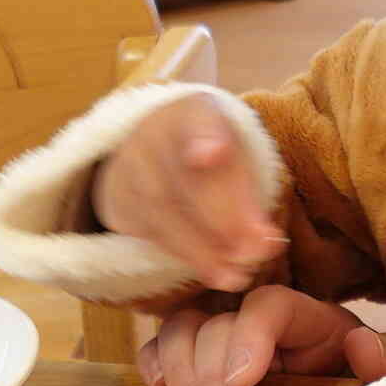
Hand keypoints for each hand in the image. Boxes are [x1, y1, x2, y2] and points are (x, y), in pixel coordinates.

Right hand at [89, 94, 283, 292]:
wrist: (154, 153)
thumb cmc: (212, 156)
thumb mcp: (236, 153)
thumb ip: (249, 190)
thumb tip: (267, 242)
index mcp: (194, 111)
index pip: (197, 118)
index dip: (204, 137)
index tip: (214, 155)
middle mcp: (154, 133)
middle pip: (182, 176)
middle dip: (223, 217)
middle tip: (256, 250)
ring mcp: (129, 166)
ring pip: (161, 208)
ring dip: (203, 247)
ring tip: (238, 274)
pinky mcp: (118, 201)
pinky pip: (149, 230)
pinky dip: (185, 255)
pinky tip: (214, 272)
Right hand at [138, 283, 385, 385]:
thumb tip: (362, 344)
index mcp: (312, 318)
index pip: (270, 304)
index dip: (249, 335)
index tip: (244, 380)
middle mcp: (261, 320)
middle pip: (217, 321)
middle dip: (212, 375)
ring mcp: (224, 337)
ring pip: (182, 329)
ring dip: (181, 375)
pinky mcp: (199, 363)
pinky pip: (162, 347)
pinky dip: (156, 363)